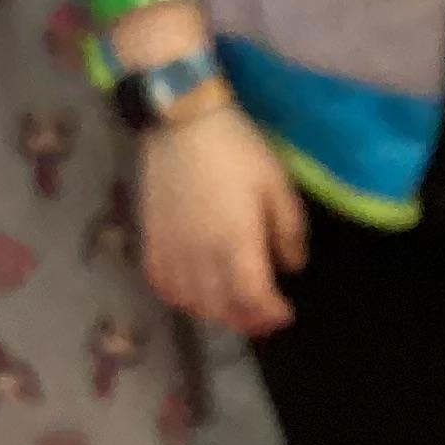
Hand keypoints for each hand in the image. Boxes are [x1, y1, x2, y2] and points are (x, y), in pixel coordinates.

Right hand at [138, 102, 305, 335]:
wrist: (183, 125)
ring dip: (218, 313)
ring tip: (236, 305)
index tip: (286, 311)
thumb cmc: (238, 152)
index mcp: (236, 243)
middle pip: (223, 310)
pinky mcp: (152, 243)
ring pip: (193, 304)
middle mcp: (201, 257)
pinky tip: (198, 293)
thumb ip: (290, 232)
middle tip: (266, 315)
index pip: (253, 299)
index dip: (272, 314)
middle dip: (249, 319)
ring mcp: (172, 252)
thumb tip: (292, 267)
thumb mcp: (278, 186)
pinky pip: (164, 287)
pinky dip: (184, 299)